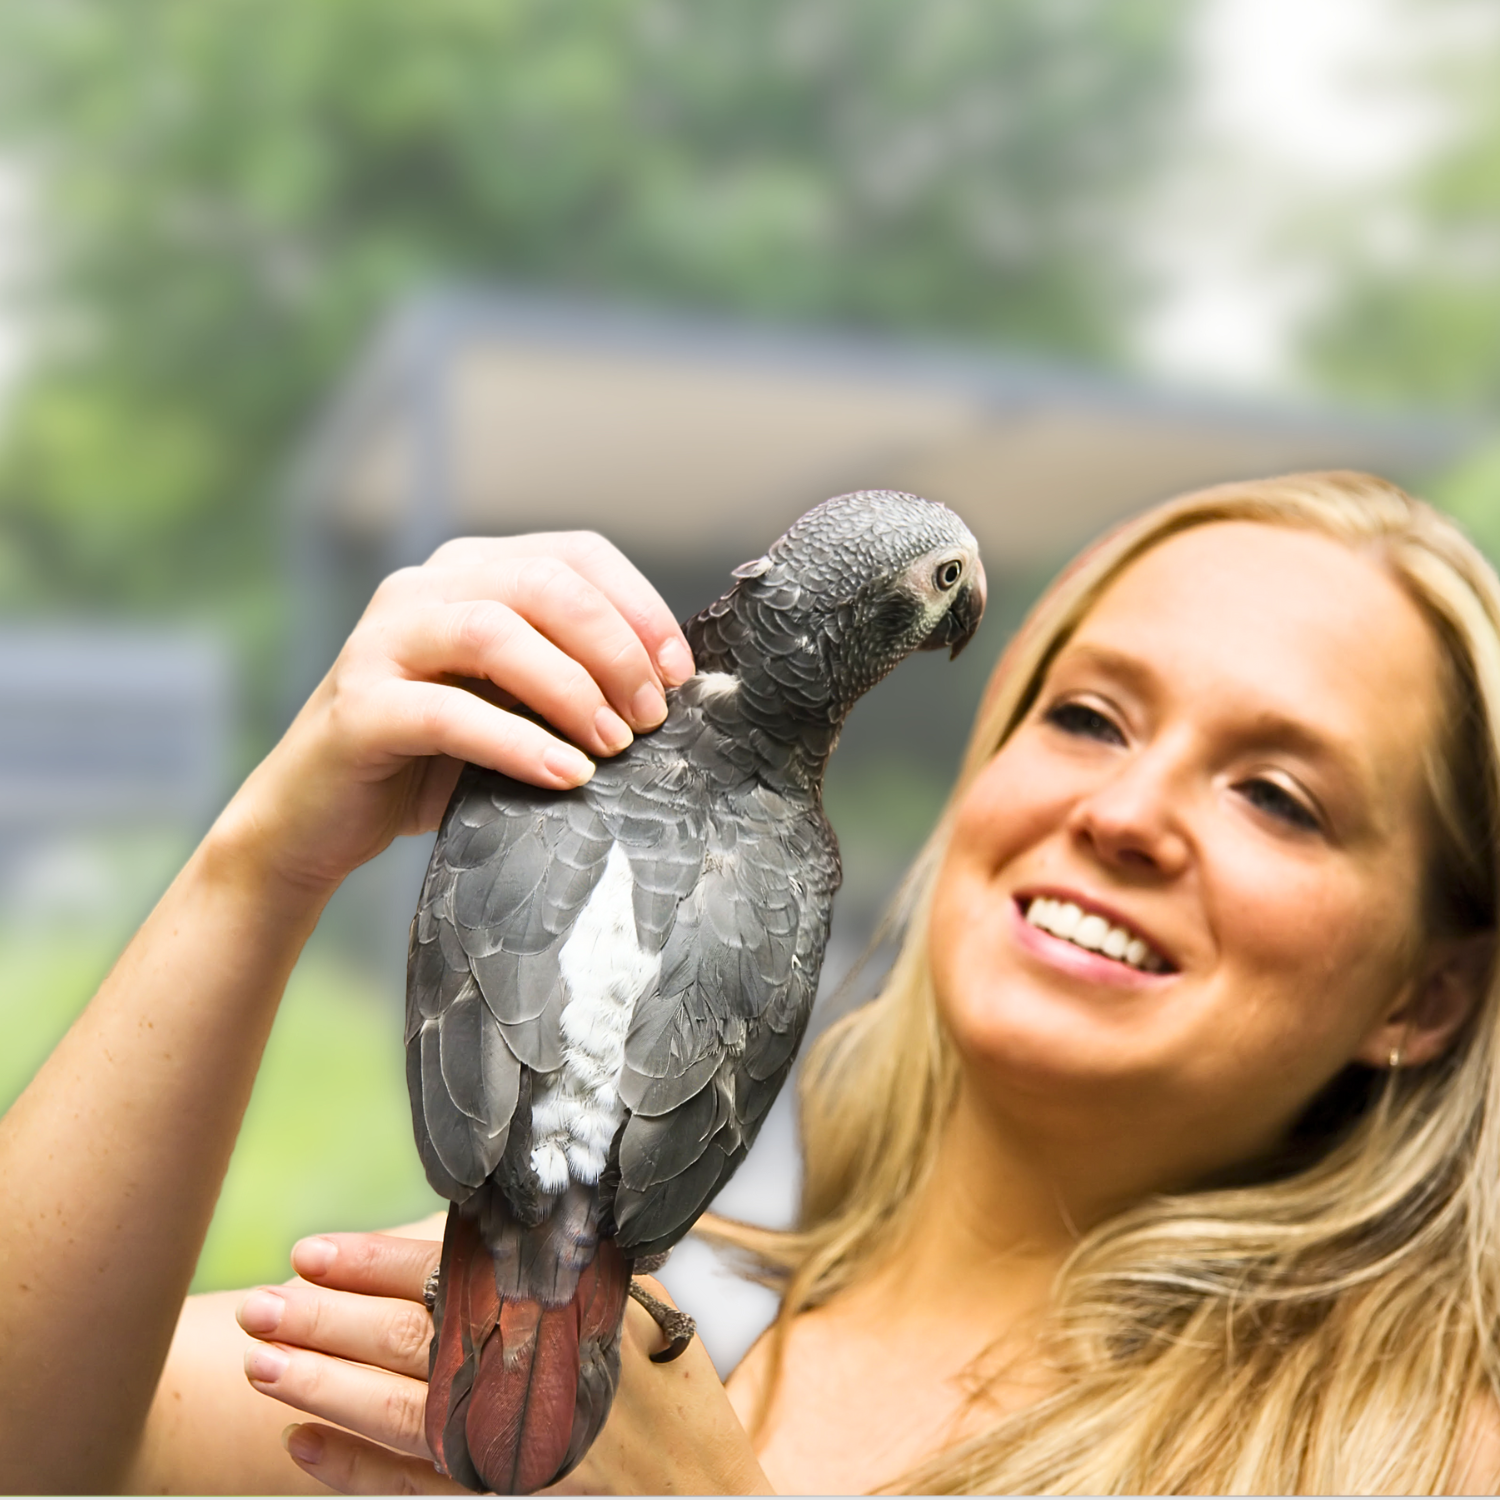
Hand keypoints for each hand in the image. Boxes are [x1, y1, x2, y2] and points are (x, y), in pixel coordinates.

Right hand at [214, 533, 694, 895]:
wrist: (314, 820)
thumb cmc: (430, 761)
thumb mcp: (511, 702)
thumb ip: (566, 673)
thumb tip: (668, 684)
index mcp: (469, 572)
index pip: (574, 553)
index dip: (639, 606)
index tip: (679, 672)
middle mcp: (422, 590)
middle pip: (543, 583)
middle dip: (615, 649)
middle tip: (650, 717)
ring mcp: (382, 642)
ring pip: (493, 632)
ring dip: (571, 689)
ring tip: (613, 745)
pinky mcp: (359, 708)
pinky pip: (449, 712)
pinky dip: (518, 743)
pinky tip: (565, 775)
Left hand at [240, 1230, 770, 1494]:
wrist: (707, 1496)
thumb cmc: (673, 1391)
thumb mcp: (634, 1307)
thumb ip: (565, 1266)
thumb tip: (490, 1219)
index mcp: (561, 1319)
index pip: (450, 1281)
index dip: (372, 1264)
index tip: (309, 1251)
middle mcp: (530, 1383)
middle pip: (407, 1346)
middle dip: (324, 1323)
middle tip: (257, 1305)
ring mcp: (509, 1455)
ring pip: (395, 1418)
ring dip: (320, 1390)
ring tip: (259, 1365)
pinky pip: (409, 1492)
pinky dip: (350, 1472)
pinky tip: (300, 1449)